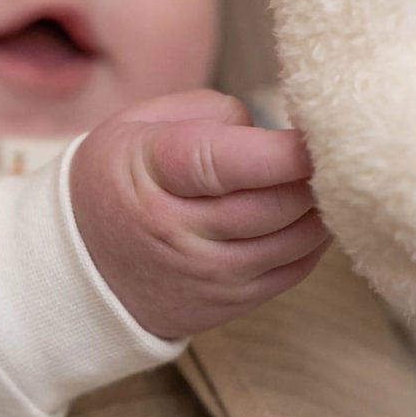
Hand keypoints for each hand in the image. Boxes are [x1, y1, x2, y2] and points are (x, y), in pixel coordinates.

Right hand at [69, 89, 330, 338]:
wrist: (83, 266)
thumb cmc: (121, 178)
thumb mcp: (141, 124)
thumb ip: (210, 113)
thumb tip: (274, 132)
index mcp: (152, 172)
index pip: (226, 163)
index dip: (283, 150)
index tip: (316, 134)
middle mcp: (177, 230)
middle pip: (272, 204)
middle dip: (313, 176)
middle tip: (332, 151)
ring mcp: (205, 274)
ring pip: (293, 241)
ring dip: (320, 208)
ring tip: (324, 179)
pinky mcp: (228, 303)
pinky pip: (293, 271)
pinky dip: (313, 241)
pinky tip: (311, 214)